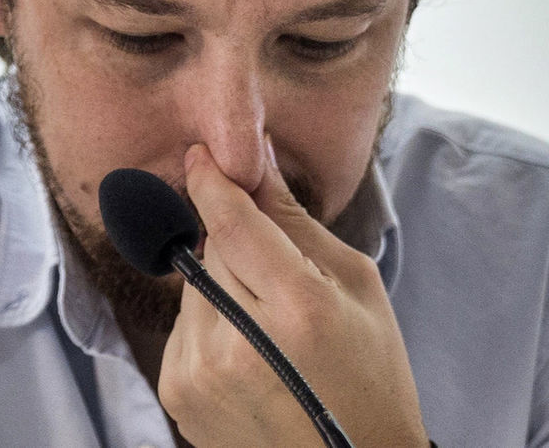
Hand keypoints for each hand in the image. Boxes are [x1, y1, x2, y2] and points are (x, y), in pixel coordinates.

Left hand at [157, 141, 429, 447]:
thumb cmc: (370, 373)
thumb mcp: (355, 285)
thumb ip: (296, 220)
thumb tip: (256, 155)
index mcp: (297, 309)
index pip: (232, 222)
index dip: (212, 181)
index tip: (200, 154)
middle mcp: (238, 344)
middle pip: (212, 247)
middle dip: (235, 241)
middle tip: (277, 277)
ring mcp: (202, 375)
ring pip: (193, 283)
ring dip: (221, 284)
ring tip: (267, 326)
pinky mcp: (178, 395)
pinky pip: (182, 324)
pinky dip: (208, 323)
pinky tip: (247, 353)